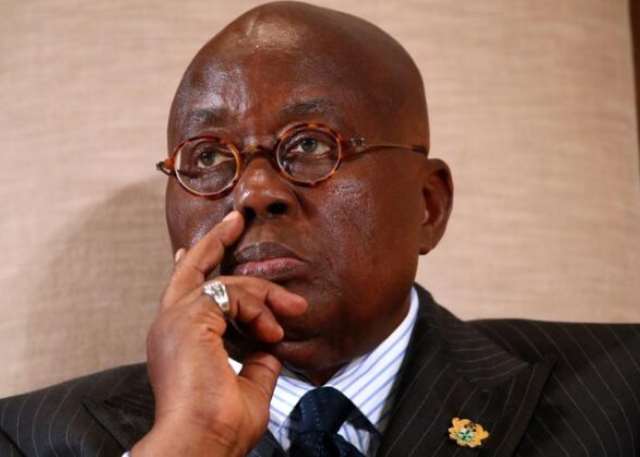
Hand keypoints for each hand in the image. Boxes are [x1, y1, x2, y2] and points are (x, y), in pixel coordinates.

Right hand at [131, 211, 306, 456]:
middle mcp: (170, 326)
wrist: (202, 443)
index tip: (209, 248)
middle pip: (191, 269)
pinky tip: (271, 331)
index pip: (189, 294)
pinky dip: (257, 307)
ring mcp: (175, 320)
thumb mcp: (249, 384)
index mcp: (179, 342)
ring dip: (262, 293)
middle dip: (215, 241)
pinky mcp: (188, 318)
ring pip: (222, 281)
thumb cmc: (220, 426)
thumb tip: (271, 343)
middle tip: (237, 219)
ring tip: (292, 307)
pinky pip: (229, 292)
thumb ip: (258, 358)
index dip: (200, 268)